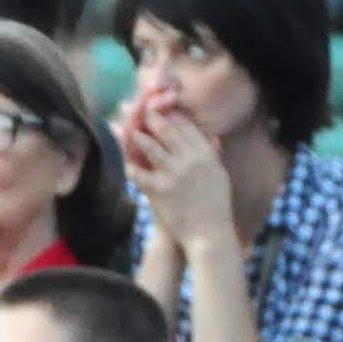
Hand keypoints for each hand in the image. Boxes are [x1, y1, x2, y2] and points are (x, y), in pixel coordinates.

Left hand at [122, 84, 240, 256]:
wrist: (209, 234)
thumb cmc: (216, 206)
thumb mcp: (219, 175)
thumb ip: (212, 155)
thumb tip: (212, 137)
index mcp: (206, 154)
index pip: (186, 125)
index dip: (170, 114)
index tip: (159, 107)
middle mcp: (191, 161)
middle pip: (167, 130)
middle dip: (150, 117)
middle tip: (139, 110)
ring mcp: (174, 175)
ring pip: (151, 146)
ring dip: (136, 135)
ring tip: (126, 129)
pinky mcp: (160, 191)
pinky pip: (139, 174)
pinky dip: (129, 165)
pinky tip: (123, 161)